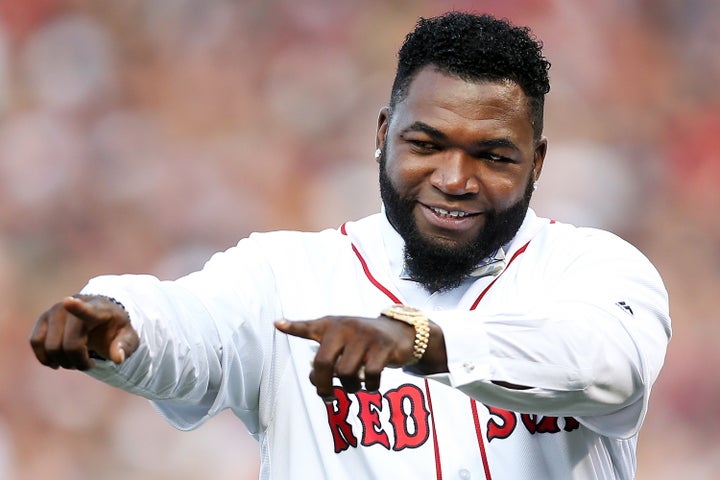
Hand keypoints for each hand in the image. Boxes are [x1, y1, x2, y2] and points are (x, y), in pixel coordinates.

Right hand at [29, 295, 138, 370]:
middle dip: (79, 361)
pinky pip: (35, 342)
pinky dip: (45, 358)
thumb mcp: (128, 337)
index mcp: (98, 309)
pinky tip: (58, 362)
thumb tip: (118, 358)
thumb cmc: (115, 329)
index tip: (69, 302)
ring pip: (51, 347)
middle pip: (69, 344)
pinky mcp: (43, 319)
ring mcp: (55, 311)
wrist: (101, 318)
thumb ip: (125, 347)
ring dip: (64, 362)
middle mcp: (73, 305)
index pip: (87, 310)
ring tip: (77, 360)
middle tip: (90, 363)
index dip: (78, 308)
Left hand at [275, 315, 416, 400]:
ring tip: (354, 387)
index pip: (308, 327)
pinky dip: (370, 387)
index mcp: (332, 325)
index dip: (293, 327)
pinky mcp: (383, 346)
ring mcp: (365, 336)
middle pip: (324, 363)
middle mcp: (346, 327)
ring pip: (346, 373)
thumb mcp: (342, 337)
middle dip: (322, 385)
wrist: (399, 333)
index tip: (277, 324)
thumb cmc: (363, 340)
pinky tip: (371, 386)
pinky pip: (370, 375)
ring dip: (350, 388)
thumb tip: (312, 376)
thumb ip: (324, 352)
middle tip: (327, 396)